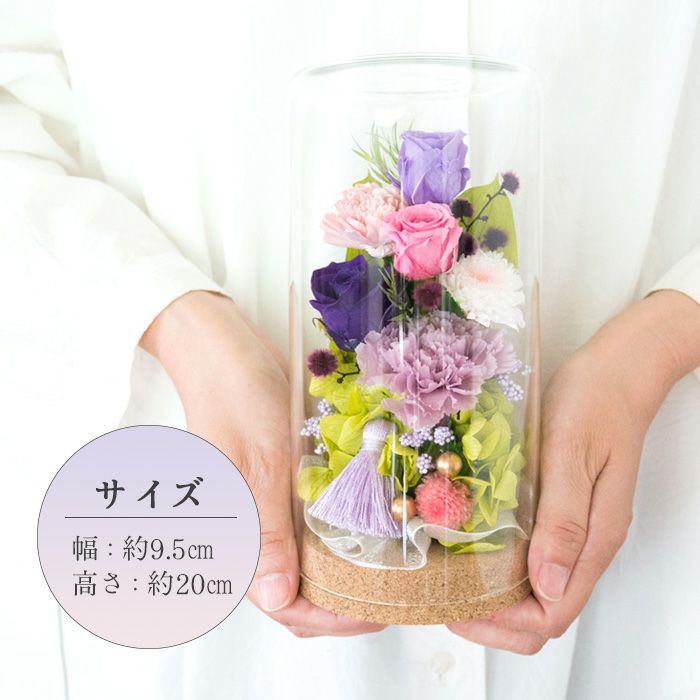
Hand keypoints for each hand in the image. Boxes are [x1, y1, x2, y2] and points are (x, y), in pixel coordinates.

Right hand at [140, 290, 383, 636]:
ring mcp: (262, 513)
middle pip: (294, 593)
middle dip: (340, 602)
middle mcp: (247, 533)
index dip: (331, 617)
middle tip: (391, 592)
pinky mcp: (275, 491)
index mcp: (234, 535)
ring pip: (302, 566)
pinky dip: (334, 542)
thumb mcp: (260, 462)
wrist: (223, 351)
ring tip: (386, 568)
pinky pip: (305, 533)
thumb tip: (279, 599)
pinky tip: (365, 532)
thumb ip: (268, 531)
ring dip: (340, 574)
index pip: (283, 604)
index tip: (376, 611)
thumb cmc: (235, 397)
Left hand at [449, 290, 699, 653]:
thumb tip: (548, 587)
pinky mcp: (568, 509)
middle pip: (547, 611)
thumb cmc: (593, 403)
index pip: (553, 613)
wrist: (616, 371)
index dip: (504, 625)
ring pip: (542, 588)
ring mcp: (580, 527)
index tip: (458, 610)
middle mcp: (589, 542)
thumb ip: (563, 520)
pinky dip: (507, 567)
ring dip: (499, 597)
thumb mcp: (570, 455)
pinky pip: (539, 556)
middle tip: (446, 600)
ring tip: (453, 580)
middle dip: (496, 621)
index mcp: (594, 537)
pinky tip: (475, 548)